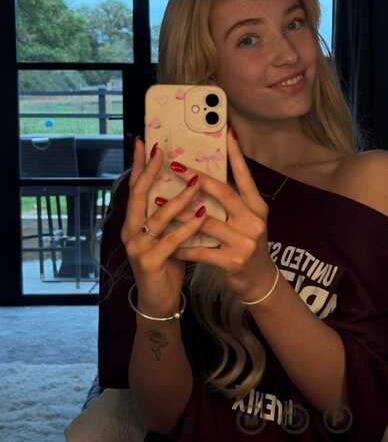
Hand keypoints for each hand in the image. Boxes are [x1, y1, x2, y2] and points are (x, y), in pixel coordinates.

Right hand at [121, 139, 208, 316]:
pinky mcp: (149, 262)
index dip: (138, 164)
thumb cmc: (168, 261)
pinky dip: (188, 227)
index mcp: (134, 220)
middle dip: (150, 171)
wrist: (160, 300)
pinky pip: (171, 241)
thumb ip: (171, 210)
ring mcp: (137, 246)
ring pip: (158, 217)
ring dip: (179, 198)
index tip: (145, 142)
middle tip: (163, 152)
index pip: (135, 186)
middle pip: (138, 195)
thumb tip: (190, 179)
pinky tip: (202, 215)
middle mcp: (130, 230)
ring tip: (196, 182)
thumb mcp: (166, 232)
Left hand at [170, 129, 277, 303]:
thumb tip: (209, 174)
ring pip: (207, 221)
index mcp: (257, 207)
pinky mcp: (232, 261)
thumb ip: (233, 200)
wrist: (259, 281)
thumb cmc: (246, 244)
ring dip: (181, 211)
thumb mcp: (248, 219)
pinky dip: (183, 245)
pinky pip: (201, 250)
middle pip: (224, 194)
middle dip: (197, 179)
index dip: (236, 155)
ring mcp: (244, 242)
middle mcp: (253, 221)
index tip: (226, 133)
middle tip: (175, 166)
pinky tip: (167, 239)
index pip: (245, 176)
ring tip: (160, 200)